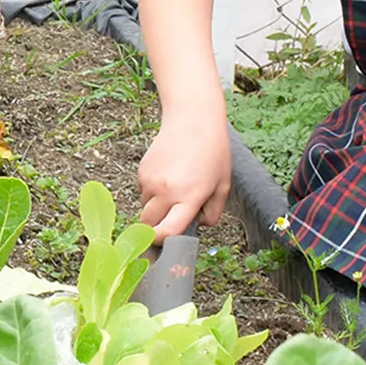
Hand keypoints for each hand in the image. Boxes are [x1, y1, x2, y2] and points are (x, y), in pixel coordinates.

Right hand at [139, 104, 231, 239]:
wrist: (193, 119)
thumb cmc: (212, 150)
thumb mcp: (223, 185)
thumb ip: (213, 212)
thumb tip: (200, 226)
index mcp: (189, 196)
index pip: (167, 230)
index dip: (163, 242)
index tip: (164, 245)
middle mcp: (166, 191)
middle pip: (149, 225)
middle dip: (156, 229)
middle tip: (169, 223)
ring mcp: (151, 181)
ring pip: (145, 209)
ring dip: (155, 210)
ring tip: (174, 192)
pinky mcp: (142, 171)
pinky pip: (142, 192)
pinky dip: (151, 193)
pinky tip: (167, 177)